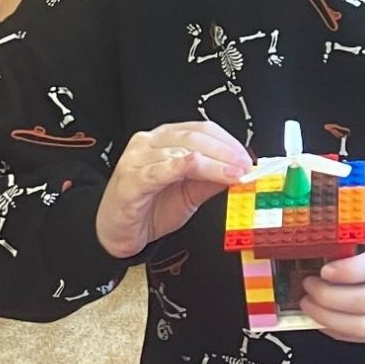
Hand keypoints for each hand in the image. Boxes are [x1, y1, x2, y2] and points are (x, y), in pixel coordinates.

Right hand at [96, 121, 250, 257]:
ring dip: (212, 163)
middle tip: (245, 166)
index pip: (202, 130)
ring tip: (233, 174)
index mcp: (166, 139)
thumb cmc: (149, 207)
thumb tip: (241, 172)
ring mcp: (137, 160)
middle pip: (194, 138)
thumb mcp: (190, 193)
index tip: (248, 158)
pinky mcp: (130, 181)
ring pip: (180, 153)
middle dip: (224, 152)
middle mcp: (150, 143)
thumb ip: (212, 180)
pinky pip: (157, 171)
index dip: (228, 142)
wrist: (116, 233)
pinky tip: (193, 164)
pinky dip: (177, 166)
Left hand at [299, 200, 364, 343]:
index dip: (349, 270)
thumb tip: (304, 189)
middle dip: (328, 296)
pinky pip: (359, 337)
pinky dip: (333, 329)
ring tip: (308, 300)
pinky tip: (319, 314)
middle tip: (307, 283)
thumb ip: (342, 205)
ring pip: (362, 325)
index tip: (324, 268)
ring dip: (327, 316)